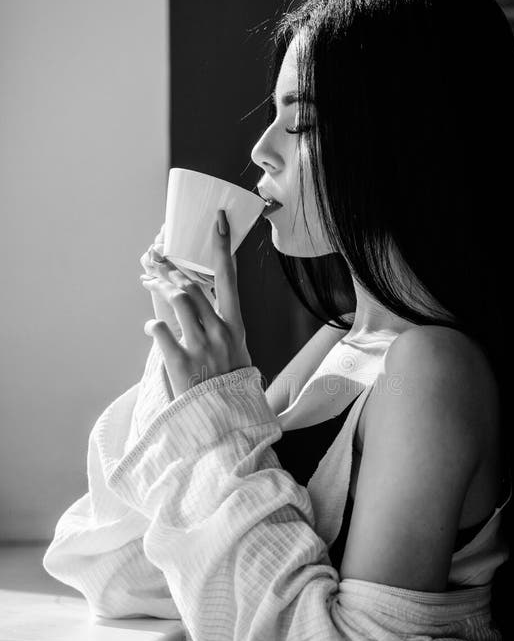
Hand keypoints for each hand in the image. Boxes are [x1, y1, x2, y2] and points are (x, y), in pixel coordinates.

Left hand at [140, 210, 251, 397]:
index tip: (216, 220)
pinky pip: (160, 332)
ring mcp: (201, 345)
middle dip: (171, 270)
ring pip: (177, 301)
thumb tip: (209, 304)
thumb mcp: (237, 351)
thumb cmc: (231, 385)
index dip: (221, 246)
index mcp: (235, 326)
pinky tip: (151, 329)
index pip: (229, 278)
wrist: (226, 419)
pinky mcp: (180, 362)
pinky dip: (153, 327)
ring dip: (160, 289)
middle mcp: (219, 331)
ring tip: (150, 284)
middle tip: (157, 262)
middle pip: (192, 286)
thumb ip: (224, 327)